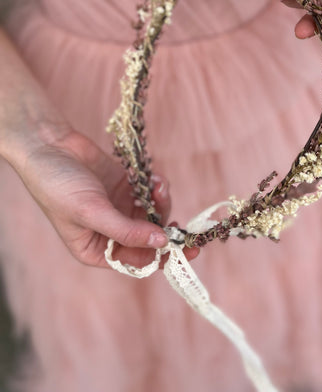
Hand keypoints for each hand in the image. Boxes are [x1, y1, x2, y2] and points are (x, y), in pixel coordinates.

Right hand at [17, 129, 198, 267]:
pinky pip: (150, 193)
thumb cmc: (59, 185)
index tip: (185, 249)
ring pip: (153, 214)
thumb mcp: (92, 212)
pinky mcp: (125, 186)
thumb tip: (162, 243)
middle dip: (167, 230)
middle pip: (150, 239)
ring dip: (162, 203)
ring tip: (159, 186)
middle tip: (186, 227)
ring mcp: (119, 208)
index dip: (161, 257)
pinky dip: (157, 187)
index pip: (137, 261)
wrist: (48, 145)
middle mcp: (110, 232)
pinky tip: (156, 178)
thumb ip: (127, 231)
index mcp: (97, 250)